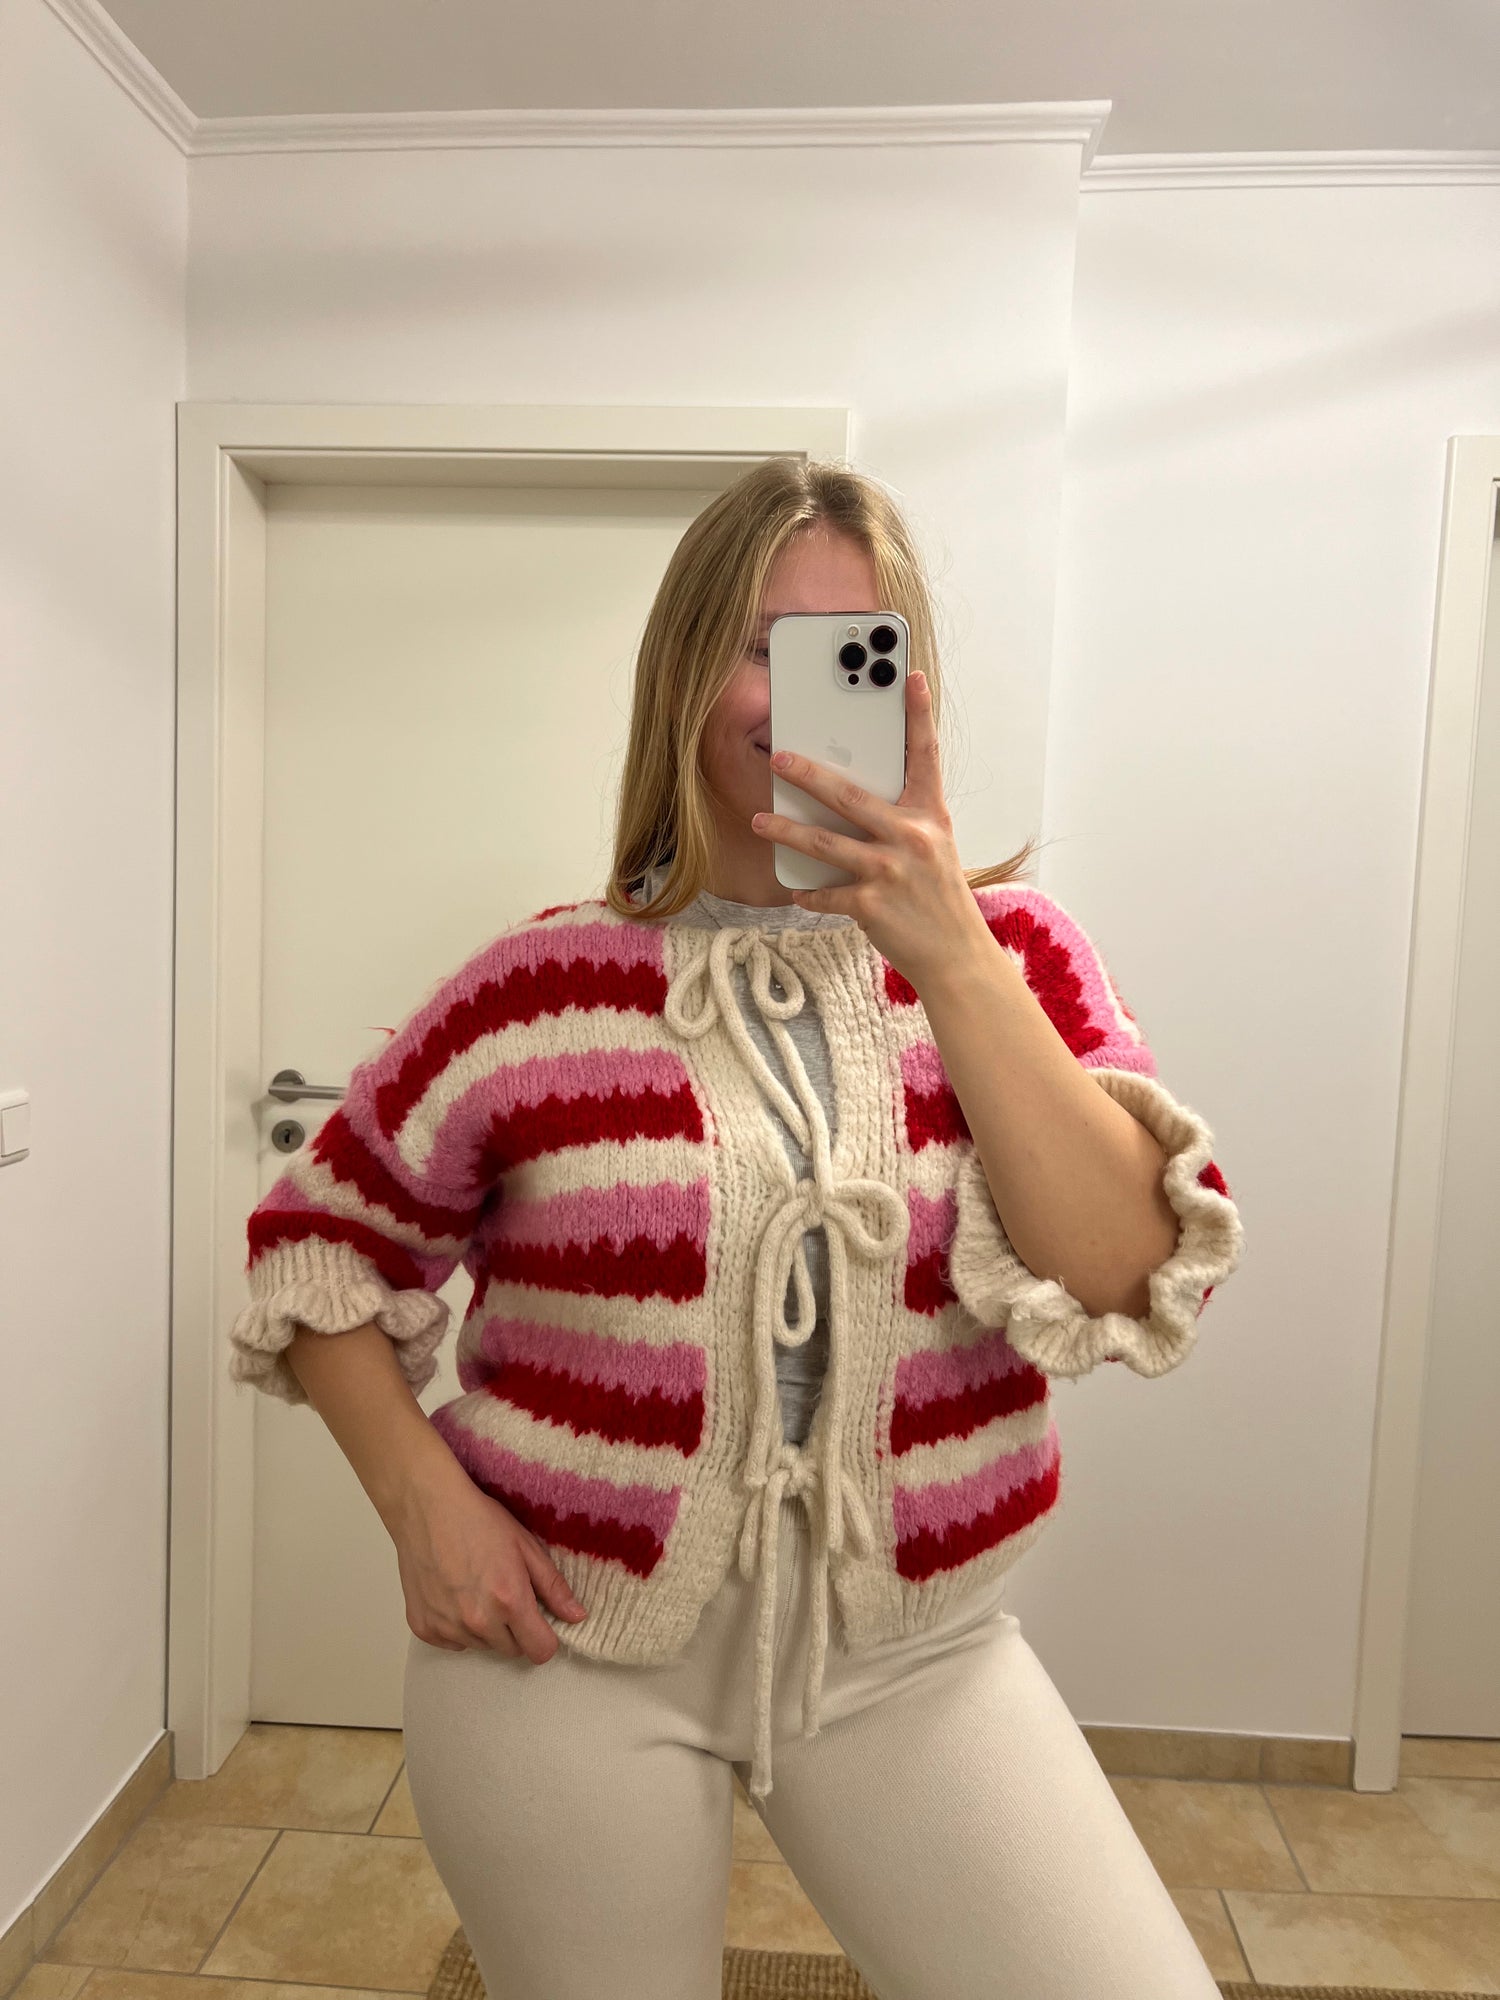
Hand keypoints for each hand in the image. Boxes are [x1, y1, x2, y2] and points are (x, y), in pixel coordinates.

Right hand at [391, 1461, 588, 1661]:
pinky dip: (457, 1627)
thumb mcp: (525, 1546)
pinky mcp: (424, 1628)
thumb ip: (553, 1586)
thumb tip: (577, 1617)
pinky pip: (453, 1643)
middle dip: (515, 1630)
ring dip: (486, 1628)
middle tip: (504, 1594)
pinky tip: (454, 1594)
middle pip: (512, 1650)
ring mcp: (448, 1628)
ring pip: (482, 1646)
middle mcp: (478, 1622)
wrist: (427, 1508)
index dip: (545, 1637)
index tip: (539, 1619)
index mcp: (509, 1602)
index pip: (541, 1651)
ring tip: (476, 1589)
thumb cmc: (478, 1520)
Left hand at [749, 669, 990, 987]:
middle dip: (809, 774)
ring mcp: (891, 871)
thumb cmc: (940, 898)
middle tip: (779, 759)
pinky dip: (808, 893)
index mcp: (931, 816)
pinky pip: (827, 892)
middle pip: (850, 795)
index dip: (919, 714)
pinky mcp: (872, 905)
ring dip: (787, 831)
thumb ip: (903, 820)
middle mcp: (913, 837)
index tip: (911, 676)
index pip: (926, 756)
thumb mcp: (935, 848)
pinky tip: (795, 890)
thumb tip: (851, 799)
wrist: (956, 955)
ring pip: (825, 842)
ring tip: (760, 822)